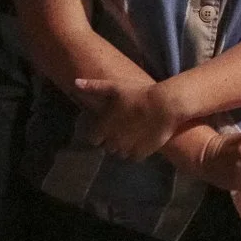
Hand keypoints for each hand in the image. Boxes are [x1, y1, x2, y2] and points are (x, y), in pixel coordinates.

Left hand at [73, 76, 189, 159]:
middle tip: (120, 129)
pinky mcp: (142, 153)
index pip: (93, 139)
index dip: (98, 133)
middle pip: (107, 147)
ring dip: (123, 146)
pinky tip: (141, 141)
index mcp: (103, 127)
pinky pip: (134, 157)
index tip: (105, 127)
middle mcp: (113, 141)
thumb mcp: (115, 87)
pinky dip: (135, 151)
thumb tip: (75, 83)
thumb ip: (94, 87)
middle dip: (111, 140)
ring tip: (131, 136)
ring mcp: (127, 148)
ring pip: (120, 153)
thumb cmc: (138, 94)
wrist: (164, 106)